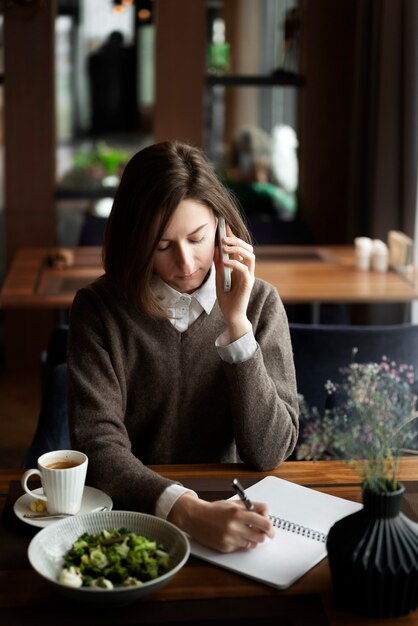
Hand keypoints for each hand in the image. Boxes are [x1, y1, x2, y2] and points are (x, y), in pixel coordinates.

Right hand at [168, 494, 273, 552]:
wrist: (196, 517)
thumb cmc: (216, 509)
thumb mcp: (235, 503)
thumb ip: (252, 506)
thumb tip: (266, 512)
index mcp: (238, 513)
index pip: (264, 524)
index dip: (270, 528)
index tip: (271, 529)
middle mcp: (234, 527)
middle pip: (260, 537)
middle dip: (262, 535)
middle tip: (261, 532)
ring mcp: (229, 539)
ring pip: (251, 544)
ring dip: (251, 539)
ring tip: (245, 532)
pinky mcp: (225, 548)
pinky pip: (240, 548)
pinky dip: (241, 543)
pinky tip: (234, 536)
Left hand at [214, 224, 254, 341]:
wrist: (231, 316)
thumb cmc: (227, 299)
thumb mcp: (219, 279)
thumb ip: (219, 266)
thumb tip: (216, 250)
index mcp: (241, 267)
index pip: (240, 248)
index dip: (234, 236)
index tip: (224, 226)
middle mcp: (247, 270)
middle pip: (248, 248)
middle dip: (236, 240)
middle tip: (223, 236)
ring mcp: (249, 276)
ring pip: (250, 255)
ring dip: (237, 249)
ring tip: (224, 247)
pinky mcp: (248, 284)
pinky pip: (244, 269)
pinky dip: (234, 263)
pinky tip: (224, 261)